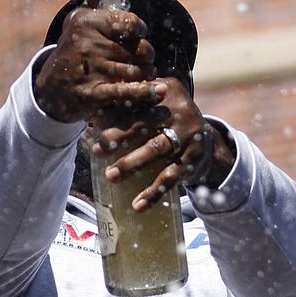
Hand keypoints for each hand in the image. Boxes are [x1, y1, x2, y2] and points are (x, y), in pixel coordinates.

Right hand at [34, 0, 167, 123]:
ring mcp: (89, 70)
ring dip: (146, 74)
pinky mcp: (91, 94)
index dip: (140, 30)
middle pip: (139, 49)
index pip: (130, 23)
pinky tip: (159, 90)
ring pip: (137, 70)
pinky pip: (127, 91)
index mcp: (86, 22)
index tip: (139, 34)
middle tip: (145, 59)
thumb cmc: (73, 50)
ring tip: (143, 73)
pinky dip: (146, 91)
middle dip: (147, 55)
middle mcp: (86, 44)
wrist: (50, 88)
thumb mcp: (79, 22)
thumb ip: (97, 3)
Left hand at [88, 76, 220, 210]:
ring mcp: (188, 135)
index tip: (92, 120)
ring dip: (131, 164)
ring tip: (110, 176)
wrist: (206, 140)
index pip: (137, 99)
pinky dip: (153, 193)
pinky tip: (138, 206)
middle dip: (118, 137)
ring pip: (155, 149)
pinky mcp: (193, 158)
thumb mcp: (153, 105)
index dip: (113, 110)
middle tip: (96, 150)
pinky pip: (171, 177)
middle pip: (144, 124)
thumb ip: (127, 105)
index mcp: (164, 91)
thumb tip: (88, 120)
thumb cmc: (165, 121)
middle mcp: (179, 110)